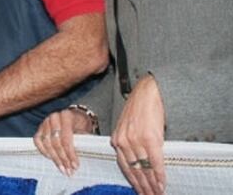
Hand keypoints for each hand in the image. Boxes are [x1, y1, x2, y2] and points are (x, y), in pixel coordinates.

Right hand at [34, 108, 94, 175]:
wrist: (75, 117)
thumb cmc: (80, 125)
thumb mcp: (85, 130)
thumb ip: (81, 141)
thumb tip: (76, 159)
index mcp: (66, 116)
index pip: (66, 138)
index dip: (70, 154)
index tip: (75, 165)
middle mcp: (54, 118)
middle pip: (55, 142)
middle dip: (62, 158)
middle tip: (68, 170)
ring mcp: (45, 122)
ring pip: (46, 143)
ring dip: (54, 158)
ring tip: (62, 168)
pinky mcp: (40, 128)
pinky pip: (37, 140)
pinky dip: (43, 150)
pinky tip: (50, 158)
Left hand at [111, 75, 165, 194]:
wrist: (147, 93)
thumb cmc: (139, 110)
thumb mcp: (127, 128)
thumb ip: (129, 144)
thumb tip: (138, 163)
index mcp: (116, 140)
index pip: (124, 167)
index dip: (133, 182)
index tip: (139, 192)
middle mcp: (123, 142)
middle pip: (133, 171)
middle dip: (142, 187)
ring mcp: (135, 140)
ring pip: (143, 169)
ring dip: (151, 185)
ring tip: (157, 194)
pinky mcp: (149, 138)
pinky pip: (154, 162)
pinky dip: (158, 175)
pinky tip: (162, 184)